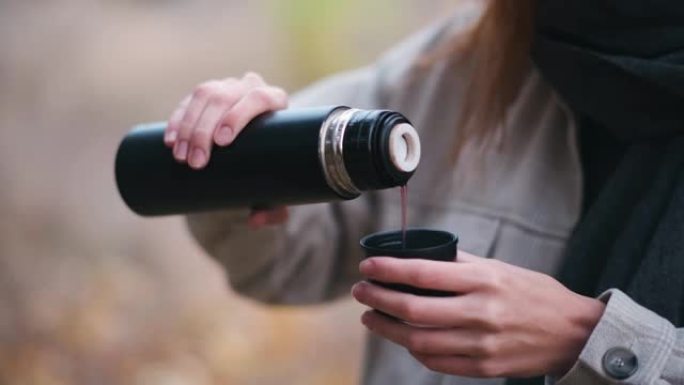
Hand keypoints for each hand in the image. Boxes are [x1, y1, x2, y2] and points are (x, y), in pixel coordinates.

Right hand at [166, 72, 288, 227]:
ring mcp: (228, 88)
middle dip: (204, 130)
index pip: (258, 98)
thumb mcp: (279, 188)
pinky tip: (170, 140)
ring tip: (180, 157)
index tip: (222, 142)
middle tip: (196, 163)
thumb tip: (254, 220)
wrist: (262, 152)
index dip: (239, 115)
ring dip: (187, 126)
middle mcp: (251, 87)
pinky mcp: (207, 95)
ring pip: (203, 96)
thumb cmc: (275, 168)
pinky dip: (177, 120)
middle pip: (225, 98)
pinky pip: (189, 101)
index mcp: (277, 101)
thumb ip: (275, 210)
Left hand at [351, 251, 605, 377]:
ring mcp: (482, 343)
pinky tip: (403, 338)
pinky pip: (436, 361)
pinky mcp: (484, 367)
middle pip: (413, 309)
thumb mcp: (501, 269)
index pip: (424, 273)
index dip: (388, 270)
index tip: (367, 266)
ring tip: (370, 316)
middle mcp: (481, 312)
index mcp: (484, 280)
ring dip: (387, 328)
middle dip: (378, 299)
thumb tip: (420, 257)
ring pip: (418, 340)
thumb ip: (461, 264)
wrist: (574, 333)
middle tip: (360, 291)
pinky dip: (413, 350)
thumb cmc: (534, 295)